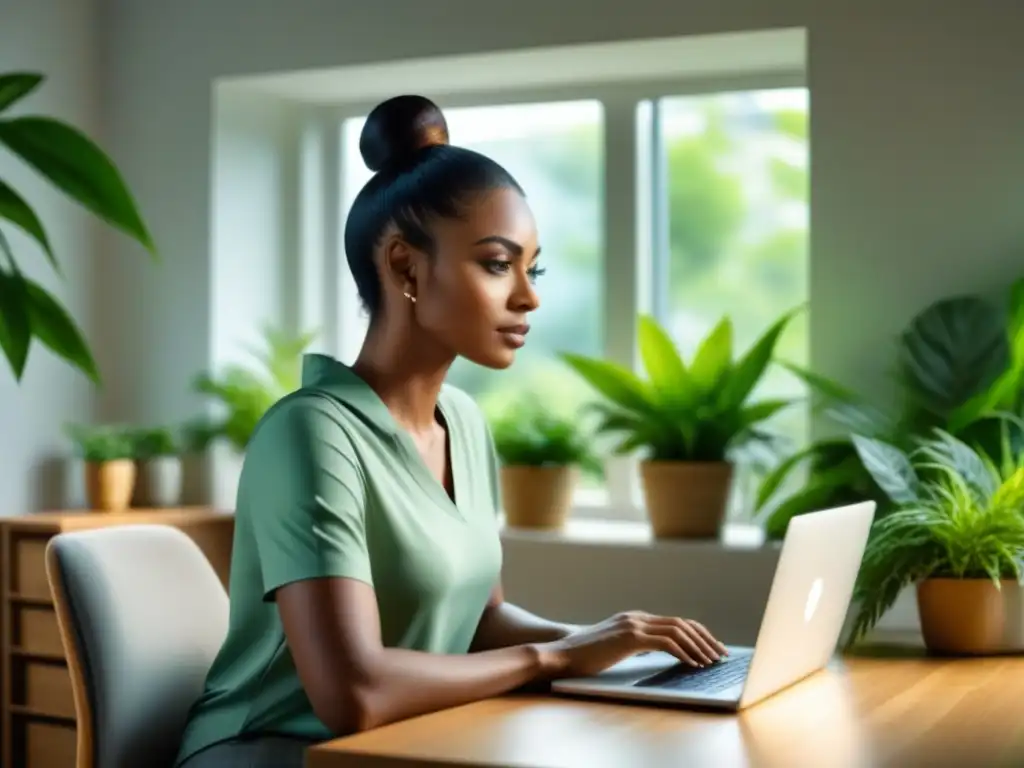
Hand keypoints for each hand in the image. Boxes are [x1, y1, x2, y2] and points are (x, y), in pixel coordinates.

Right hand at [535, 611, 727, 678]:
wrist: (562, 654)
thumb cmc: (586, 656)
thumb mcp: (616, 647)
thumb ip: (636, 646)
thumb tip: (659, 653)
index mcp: (635, 618)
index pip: (676, 622)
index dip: (698, 634)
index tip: (713, 647)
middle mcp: (637, 617)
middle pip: (682, 623)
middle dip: (706, 639)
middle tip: (722, 654)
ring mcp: (633, 625)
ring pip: (678, 631)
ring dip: (699, 646)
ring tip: (711, 661)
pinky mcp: (629, 637)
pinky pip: (666, 643)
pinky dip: (683, 653)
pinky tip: (692, 664)